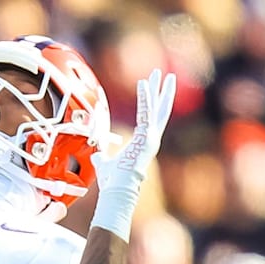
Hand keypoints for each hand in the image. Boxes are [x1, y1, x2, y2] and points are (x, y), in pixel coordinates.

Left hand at [93, 68, 175, 186]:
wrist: (117, 189)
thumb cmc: (113, 181)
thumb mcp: (105, 164)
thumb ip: (102, 158)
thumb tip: (96, 157)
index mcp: (144, 143)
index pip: (151, 118)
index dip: (153, 102)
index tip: (153, 87)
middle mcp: (151, 139)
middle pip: (160, 110)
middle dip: (163, 91)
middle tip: (168, 75)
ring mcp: (151, 138)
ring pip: (157, 108)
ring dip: (158, 89)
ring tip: (162, 73)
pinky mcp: (146, 137)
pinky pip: (145, 112)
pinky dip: (145, 98)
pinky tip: (143, 83)